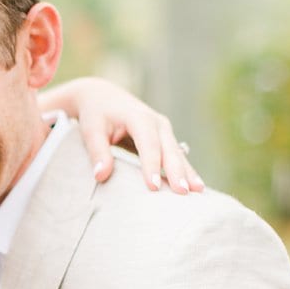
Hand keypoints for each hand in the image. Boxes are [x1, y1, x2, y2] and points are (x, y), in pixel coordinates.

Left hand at [46, 76, 203, 193]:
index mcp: (139, 117)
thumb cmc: (96, 114)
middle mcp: (157, 122)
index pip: (148, 144)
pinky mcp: (164, 137)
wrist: (102, 96)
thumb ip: (97, 152)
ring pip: (177, 153)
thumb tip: (101, 176)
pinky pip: (176, 155)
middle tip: (182, 192)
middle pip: (169, 149)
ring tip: (198, 191)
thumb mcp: (91, 130)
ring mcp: (164, 130)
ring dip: (187, 172)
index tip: (152, 187)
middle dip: (176, 171)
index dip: (151, 165)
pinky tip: (194, 185)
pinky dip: (184, 169)